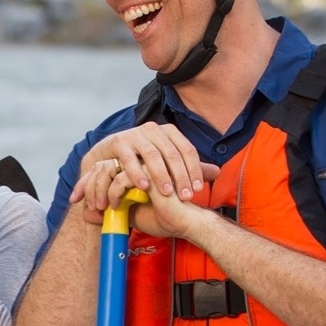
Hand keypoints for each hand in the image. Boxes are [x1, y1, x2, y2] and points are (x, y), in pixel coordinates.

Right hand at [71, 128, 219, 226]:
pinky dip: (137, 173)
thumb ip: (188, 168)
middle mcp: (153, 129)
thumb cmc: (140, 162)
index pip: (187, 150)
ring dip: (161, 175)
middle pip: (172, 153)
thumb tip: (217, 172)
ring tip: (167, 193)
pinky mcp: (118, 141)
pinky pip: (130, 158)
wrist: (108, 158)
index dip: (194, 170)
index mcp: (168, 132)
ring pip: (152, 155)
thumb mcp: (166, 164)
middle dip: (180, 176)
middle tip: (185, 196)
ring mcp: (135, 134)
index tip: (198, 189)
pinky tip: (143, 186)